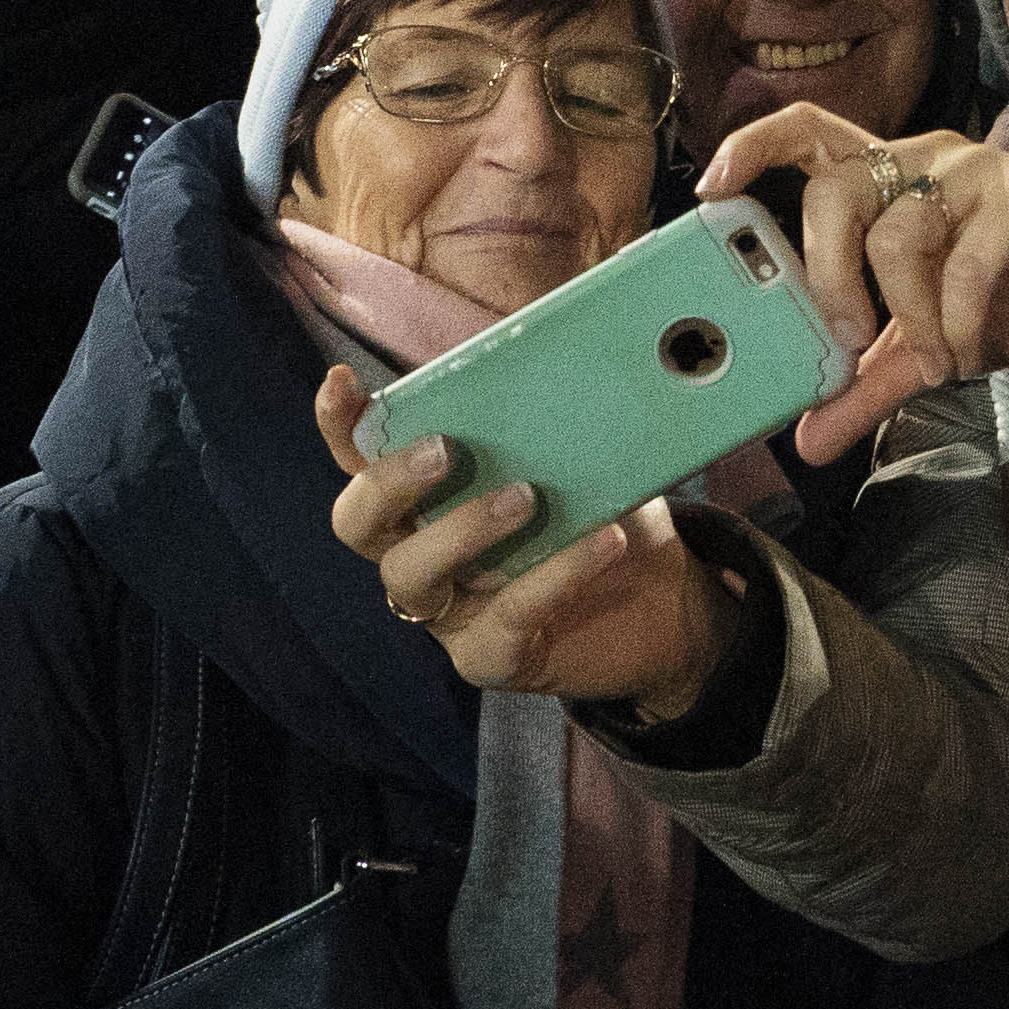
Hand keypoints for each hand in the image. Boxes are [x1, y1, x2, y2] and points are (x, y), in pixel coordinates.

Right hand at [315, 363, 732, 716]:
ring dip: (463, 528)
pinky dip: (556, 573)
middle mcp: (419, 551)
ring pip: (411, 574)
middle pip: (358, 523)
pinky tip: (605, 541)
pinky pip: (508, 617)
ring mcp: (448, 611)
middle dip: (388, 482)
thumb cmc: (606, 514)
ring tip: (528, 496)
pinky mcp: (491, 657)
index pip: (359, 457)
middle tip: (445, 449)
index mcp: (427, 494)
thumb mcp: (585, 457)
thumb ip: (559, 416)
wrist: (669, 605)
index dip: (339, 423)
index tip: (345, 381)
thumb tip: (577, 351)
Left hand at [697, 104, 1008, 459]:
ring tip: (933, 357)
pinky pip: (967, 255)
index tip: (711, 188)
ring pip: (898, 227)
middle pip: (838, 184)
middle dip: (825, 269)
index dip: (756, 147)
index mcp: (890, 182)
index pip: (810, 135)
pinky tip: (969, 348)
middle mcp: (924, 161)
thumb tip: (805, 443)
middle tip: (846, 337)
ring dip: (905, 312)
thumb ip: (867, 387)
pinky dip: (956, 318)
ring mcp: (976, 172)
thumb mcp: (928, 351)